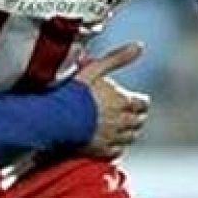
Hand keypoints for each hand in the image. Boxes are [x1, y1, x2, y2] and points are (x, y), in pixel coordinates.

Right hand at [73, 42, 150, 158]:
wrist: (55, 118)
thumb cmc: (73, 93)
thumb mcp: (94, 69)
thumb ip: (117, 58)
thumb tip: (139, 45)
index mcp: (123, 101)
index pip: (143, 104)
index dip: (139, 102)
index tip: (135, 101)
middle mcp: (122, 121)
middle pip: (138, 122)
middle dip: (135, 117)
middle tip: (126, 114)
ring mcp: (113, 138)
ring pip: (130, 137)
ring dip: (127, 132)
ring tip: (116, 127)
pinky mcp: (102, 151)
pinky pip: (116, 151)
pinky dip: (115, 146)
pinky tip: (107, 141)